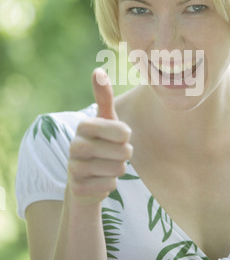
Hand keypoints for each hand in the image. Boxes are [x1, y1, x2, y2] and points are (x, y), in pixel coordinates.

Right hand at [68, 68, 132, 203]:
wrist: (84, 177)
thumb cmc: (101, 143)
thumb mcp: (106, 120)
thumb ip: (104, 96)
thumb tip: (97, 70)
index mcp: (84, 126)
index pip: (124, 132)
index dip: (126, 137)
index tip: (119, 137)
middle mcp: (75, 145)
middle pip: (124, 152)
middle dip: (124, 156)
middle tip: (113, 154)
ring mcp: (74, 168)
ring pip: (117, 171)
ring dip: (117, 171)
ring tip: (106, 166)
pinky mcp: (77, 189)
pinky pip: (109, 187)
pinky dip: (109, 185)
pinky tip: (99, 180)